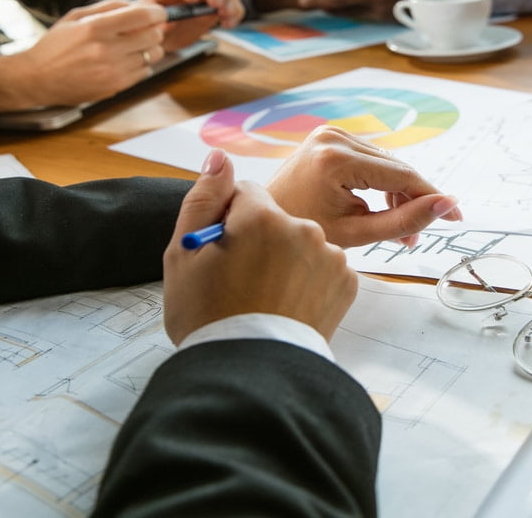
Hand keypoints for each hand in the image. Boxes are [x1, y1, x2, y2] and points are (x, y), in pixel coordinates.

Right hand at [0, 0, 166, 113]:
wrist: (37, 78)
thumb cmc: (56, 45)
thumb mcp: (76, 17)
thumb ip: (108, 8)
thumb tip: (138, 4)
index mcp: (95, 28)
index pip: (142, 16)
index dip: (157, 12)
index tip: (158, 12)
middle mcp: (106, 50)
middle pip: (153, 36)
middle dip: (155, 30)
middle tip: (146, 29)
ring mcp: (112, 71)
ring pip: (153, 56)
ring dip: (149, 49)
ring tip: (134, 46)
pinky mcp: (115, 87)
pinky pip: (145, 72)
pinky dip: (141, 64)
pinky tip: (126, 60)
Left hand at [139, 0, 244, 51]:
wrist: (162, 38)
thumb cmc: (151, 25)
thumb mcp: (145, 22)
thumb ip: (152, 20)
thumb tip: (164, 24)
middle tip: (215, 2)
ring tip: (226, 14)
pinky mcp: (219, 8)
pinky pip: (234, 5)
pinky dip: (235, 13)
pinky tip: (228, 23)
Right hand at [162, 148, 357, 343]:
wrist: (250, 374)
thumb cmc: (209, 317)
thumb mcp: (184, 255)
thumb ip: (203, 198)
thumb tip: (220, 156)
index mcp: (260, 215)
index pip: (245, 196)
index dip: (230, 225)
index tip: (223, 254)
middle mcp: (303, 227)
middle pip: (277, 220)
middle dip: (261, 242)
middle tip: (242, 283)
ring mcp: (330, 255)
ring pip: (302, 243)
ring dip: (287, 261)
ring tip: (265, 299)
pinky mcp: (347, 282)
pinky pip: (323, 267)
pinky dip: (308, 282)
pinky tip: (289, 306)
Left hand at [267, 126, 461, 247]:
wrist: (264, 221)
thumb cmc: (303, 231)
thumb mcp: (358, 233)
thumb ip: (404, 220)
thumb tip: (447, 205)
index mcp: (336, 159)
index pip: (401, 176)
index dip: (432, 197)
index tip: (456, 216)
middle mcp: (334, 137)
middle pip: (396, 168)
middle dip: (413, 200)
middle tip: (420, 235)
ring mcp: (331, 133)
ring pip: (387, 164)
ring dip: (399, 194)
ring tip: (402, 229)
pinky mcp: (330, 137)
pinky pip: (371, 159)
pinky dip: (382, 183)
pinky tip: (385, 208)